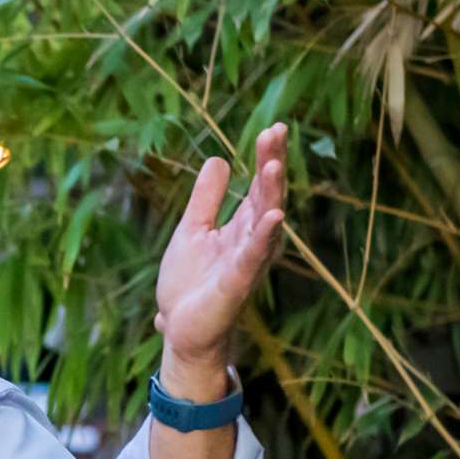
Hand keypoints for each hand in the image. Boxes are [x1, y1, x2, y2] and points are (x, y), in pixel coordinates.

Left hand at [154, 123, 288, 377]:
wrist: (181, 330)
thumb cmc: (190, 284)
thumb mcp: (192, 230)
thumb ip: (207, 198)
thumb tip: (220, 159)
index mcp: (241, 227)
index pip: (259, 186)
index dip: (266, 158)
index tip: (273, 128)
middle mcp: (252, 241)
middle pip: (268, 196)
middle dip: (272, 164)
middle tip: (278, 131)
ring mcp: (248, 262)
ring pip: (265, 222)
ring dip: (271, 193)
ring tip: (274, 164)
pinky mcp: (237, 283)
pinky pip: (254, 256)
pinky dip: (264, 236)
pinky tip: (274, 215)